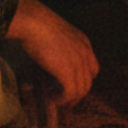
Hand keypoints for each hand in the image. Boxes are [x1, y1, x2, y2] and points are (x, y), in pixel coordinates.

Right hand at [6, 0, 99, 127]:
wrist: (34, 22)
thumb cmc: (38, 24)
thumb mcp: (56, 33)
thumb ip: (60, 46)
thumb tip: (49, 59)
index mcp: (84, 42)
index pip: (93, 68)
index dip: (84, 80)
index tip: (73, 89)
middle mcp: (85, 53)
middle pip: (88, 81)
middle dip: (78, 95)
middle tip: (66, 104)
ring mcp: (78, 63)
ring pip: (81, 89)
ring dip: (69, 99)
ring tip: (55, 101)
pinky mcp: (68, 72)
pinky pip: (70, 92)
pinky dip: (61, 99)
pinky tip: (51, 99)